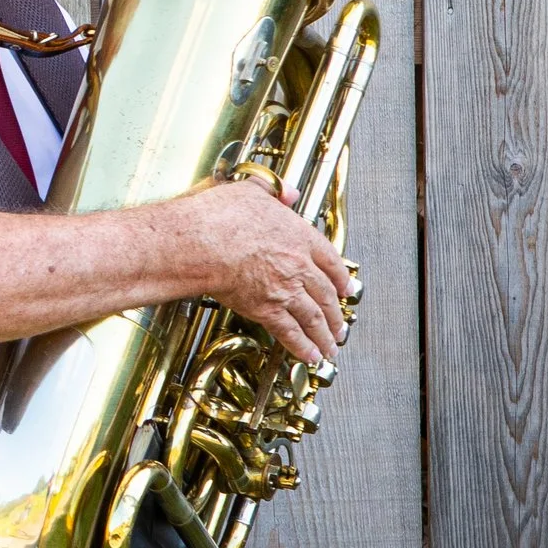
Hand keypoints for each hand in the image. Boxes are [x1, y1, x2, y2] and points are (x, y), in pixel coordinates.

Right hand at [169, 178, 352, 364]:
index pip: (330, 261)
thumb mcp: (251, 192)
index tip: (346, 289)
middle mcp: (298, 266)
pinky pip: (290, 332)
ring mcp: (285, 290)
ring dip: (325, 335)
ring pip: (314, 317)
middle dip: (336, 313)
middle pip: (326, 294)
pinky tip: (310, 355)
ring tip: (330, 347)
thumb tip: (288, 192)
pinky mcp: (266, 310)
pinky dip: (302, 346)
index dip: (341, 278)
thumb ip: (273, 192)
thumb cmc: (219, 217)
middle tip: (341, 325)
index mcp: (299, 236)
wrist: (202, 243)